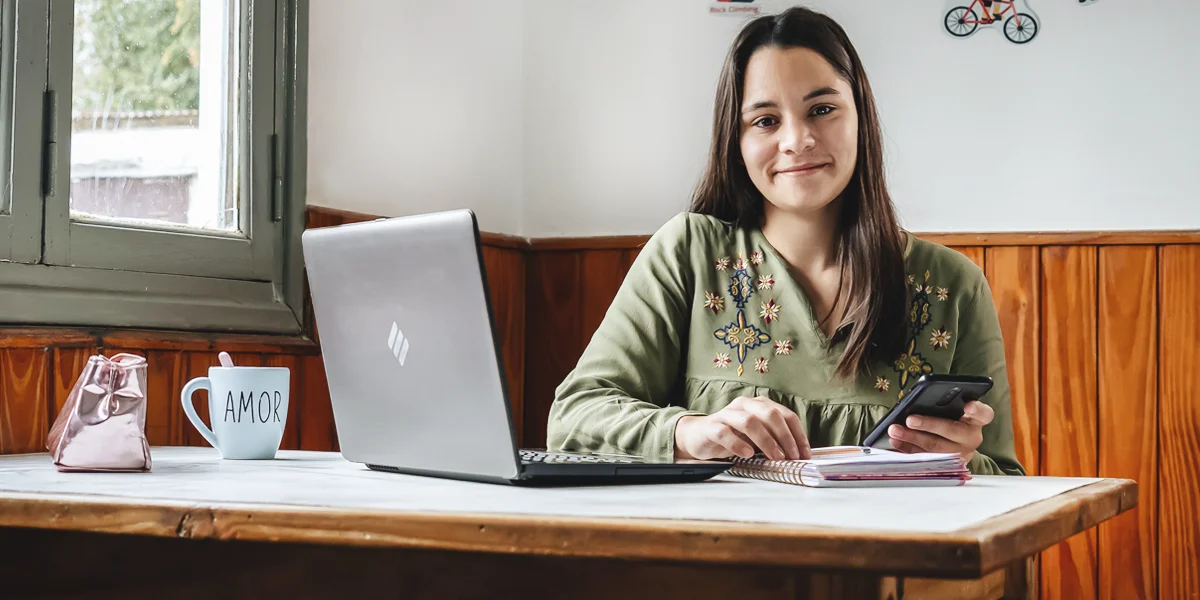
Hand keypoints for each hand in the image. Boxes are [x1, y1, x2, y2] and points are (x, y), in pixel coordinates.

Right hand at [674, 396, 810, 460]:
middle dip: (785, 437)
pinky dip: (738, 444)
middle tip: (792, 456)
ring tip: (775, 457)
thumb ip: (774, 440)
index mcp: (759, 405)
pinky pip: (725, 433)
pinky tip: (747, 454)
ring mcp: (727, 414)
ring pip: (749, 421)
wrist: (699, 436)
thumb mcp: (757, 438)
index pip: (786, 415)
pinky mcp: (711, 426)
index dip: (798, 435)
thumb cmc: (732, 437)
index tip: (804, 454)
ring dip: (766, 441)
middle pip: (770, 414)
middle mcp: (745, 405)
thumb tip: (797, 455)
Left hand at [887, 400, 993, 463]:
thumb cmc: (949, 419)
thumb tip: (916, 402)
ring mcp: (960, 454)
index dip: (977, 410)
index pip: (983, 413)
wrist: (954, 444)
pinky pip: (926, 459)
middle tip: (910, 420)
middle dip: (928, 425)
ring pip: (937, 448)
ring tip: (895, 430)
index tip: (968, 406)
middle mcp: (972, 437)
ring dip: (912, 438)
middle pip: (952, 431)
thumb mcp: (950, 410)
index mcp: (976, 420)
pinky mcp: (946, 466)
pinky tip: (895, 442)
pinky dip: (908, 450)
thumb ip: (943, 405)